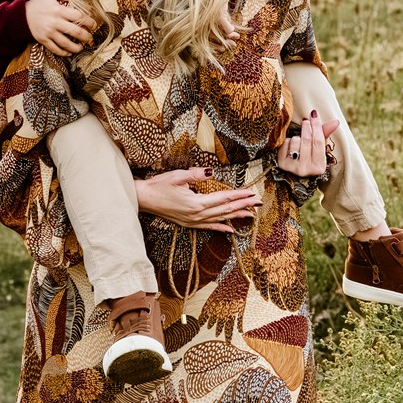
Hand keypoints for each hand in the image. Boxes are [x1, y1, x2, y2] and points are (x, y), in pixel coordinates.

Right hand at [26, 0, 92, 54]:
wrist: (21, 13)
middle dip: (87, 36)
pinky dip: (64, 53)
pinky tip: (69, 52)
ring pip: (67, 44)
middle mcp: (54, 22)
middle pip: (76, 32)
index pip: (79, 17)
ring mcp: (48, 33)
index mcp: (58, 10)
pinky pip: (56, 49)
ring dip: (78, 47)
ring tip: (82, 46)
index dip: (89, 22)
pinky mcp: (43, 40)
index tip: (94, 25)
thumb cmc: (38, 2)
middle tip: (90, 37)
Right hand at [135, 168, 259, 233]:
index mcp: (197, 203)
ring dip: (236, 216)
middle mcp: (197, 215)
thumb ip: (196, 174)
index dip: (239, 195)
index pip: (224, 198)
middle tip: (258, 202)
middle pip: (225, 209)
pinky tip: (230, 230)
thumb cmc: (158, 186)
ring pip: (220, 219)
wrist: (143, 199)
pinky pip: (209, 227)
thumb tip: (211, 172)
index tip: (252, 193)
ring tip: (250, 214)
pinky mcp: (189, 223)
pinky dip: (221, 228)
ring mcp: (193, 221)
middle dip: (243, 205)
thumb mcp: (177, 176)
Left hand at [277, 114, 337, 178]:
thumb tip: (336, 121)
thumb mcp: (319, 150)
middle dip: (306, 127)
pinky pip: (285, 144)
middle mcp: (306, 169)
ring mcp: (292, 167)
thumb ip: (325, 135)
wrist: (293, 174)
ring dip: (296, 138)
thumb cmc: (310, 158)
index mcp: (319, 167)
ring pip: (295, 141)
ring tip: (299, 143)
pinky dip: (288, 142)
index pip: (319, 141)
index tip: (314, 114)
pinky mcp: (281, 163)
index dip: (316, 126)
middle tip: (305, 120)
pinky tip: (290, 147)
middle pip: (306, 140)